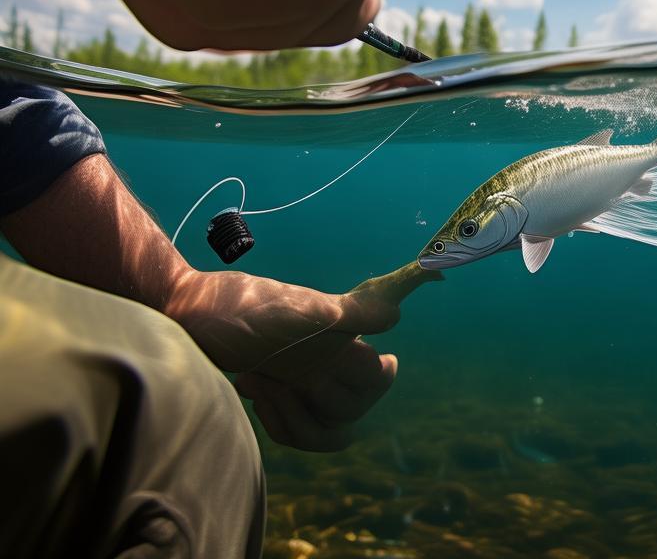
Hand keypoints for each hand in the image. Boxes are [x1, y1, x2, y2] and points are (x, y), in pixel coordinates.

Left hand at [166, 268, 399, 451]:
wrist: (183, 309)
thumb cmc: (237, 304)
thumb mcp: (297, 307)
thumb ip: (349, 314)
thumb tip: (395, 316)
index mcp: (335, 343)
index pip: (374, 380)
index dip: (374, 382)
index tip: (353, 368)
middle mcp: (321, 366)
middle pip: (351, 411)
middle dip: (321, 404)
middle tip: (286, 375)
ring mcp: (296, 382)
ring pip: (324, 431)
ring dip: (293, 418)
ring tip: (259, 384)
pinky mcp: (271, 395)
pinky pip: (291, 431)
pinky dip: (275, 421)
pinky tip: (249, 389)